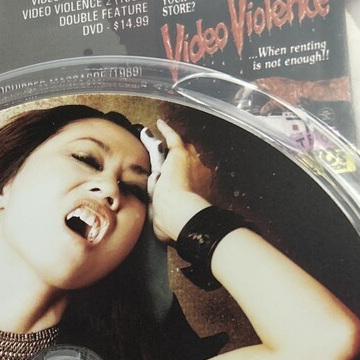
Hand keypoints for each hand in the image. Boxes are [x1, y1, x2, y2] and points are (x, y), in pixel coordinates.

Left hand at [148, 118, 212, 243]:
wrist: (180, 215)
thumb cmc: (177, 223)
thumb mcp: (172, 222)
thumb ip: (168, 223)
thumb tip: (163, 236)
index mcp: (201, 190)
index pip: (193, 180)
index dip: (185, 179)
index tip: (179, 182)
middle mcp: (201, 173)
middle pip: (191, 161)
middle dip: (182, 160)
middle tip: (170, 161)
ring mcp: (193, 163)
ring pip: (182, 149)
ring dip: (172, 145)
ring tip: (158, 140)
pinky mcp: (180, 154)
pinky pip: (174, 138)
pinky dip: (166, 130)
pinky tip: (159, 124)